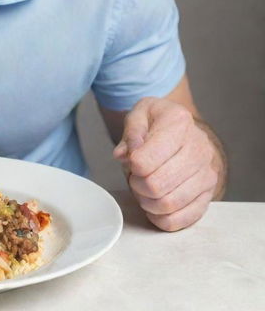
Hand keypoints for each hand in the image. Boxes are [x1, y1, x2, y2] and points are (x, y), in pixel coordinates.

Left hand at [113, 97, 218, 230]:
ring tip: (144, 190)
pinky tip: (155, 208)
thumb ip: (130, 132)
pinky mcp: (210, 193)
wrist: (186, 130)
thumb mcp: (139, 115)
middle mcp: (199, 147)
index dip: (133, 166)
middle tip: (135, 177)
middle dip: (137, 186)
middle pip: (156, 185)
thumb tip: (124, 155)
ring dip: (148, 203)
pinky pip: (186, 218)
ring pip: (169, 204)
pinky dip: (164, 219)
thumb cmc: (158, 122)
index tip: (133, 161)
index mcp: (178, 122)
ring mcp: (207, 172)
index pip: (146, 159)